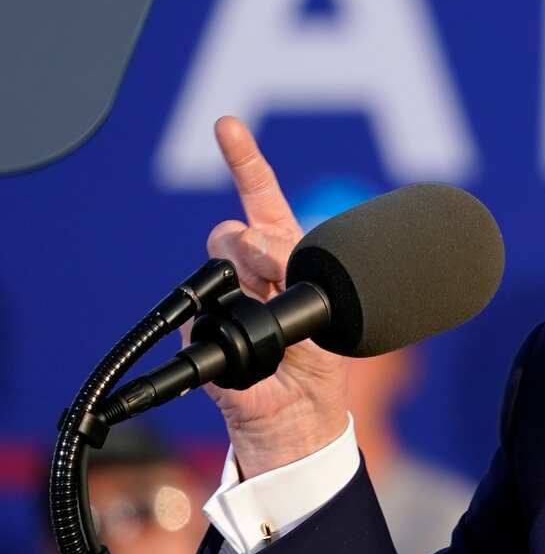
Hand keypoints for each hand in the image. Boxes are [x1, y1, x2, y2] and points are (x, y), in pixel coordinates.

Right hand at [197, 116, 349, 478]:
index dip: (246, 163)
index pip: (264, 201)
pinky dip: (222, 329)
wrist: (296, 428)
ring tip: (273, 308)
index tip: (227, 126)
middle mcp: (254, 275)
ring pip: (220, 260)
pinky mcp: (205, 336)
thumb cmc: (318, 373)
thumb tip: (266, 256)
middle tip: (273, 266)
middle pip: (236, 229)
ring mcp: (228, 302)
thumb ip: (306, 290)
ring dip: (245, 271)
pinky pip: (202, 317)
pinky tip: (250, 356)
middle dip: (256, 239)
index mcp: (287, 260)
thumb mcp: (332, 327)